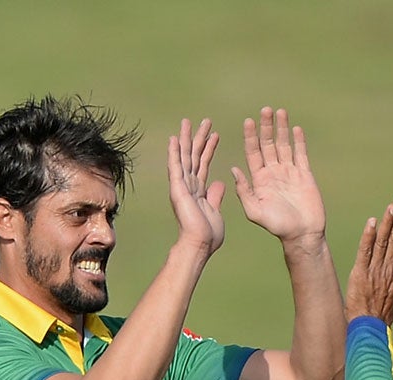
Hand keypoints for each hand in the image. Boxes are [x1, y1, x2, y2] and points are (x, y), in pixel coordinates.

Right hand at [167, 118, 225, 257]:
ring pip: (184, 157)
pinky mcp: (178, 188)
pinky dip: (174, 152)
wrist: (199, 244)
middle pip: (193, 156)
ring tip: (188, 122)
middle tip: (204, 121)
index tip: (215, 135)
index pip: (204, 164)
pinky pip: (176, 167)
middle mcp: (188, 185)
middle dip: (198, 138)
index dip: (209, 149)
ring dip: (186, 139)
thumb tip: (219, 183)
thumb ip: (215, 196)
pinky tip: (174, 138)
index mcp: (199, 191)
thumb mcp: (216, 211)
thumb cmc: (208, 235)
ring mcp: (182, 186)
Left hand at [230, 107, 326, 243]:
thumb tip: (233, 170)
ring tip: (280, 112)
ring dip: (281, 129)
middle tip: (265, 110)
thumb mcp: (255, 211)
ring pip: (284, 145)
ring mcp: (290, 173)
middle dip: (266, 127)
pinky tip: (296, 128)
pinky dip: (299, 141)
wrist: (302, 235)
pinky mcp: (305, 176)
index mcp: (259, 179)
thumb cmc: (278, 227)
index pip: (253, 153)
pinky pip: (301, 154)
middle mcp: (273, 173)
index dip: (250, 137)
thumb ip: (244, 191)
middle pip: (268, 144)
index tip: (249, 121)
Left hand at [345, 199, 392, 324]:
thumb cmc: (385, 314)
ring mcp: (376, 270)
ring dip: (387, 223)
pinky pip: (365, 251)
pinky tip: (372, 223)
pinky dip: (369, 236)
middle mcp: (390, 269)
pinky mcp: (361, 273)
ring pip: (383, 242)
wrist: (370, 327)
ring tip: (391, 207)